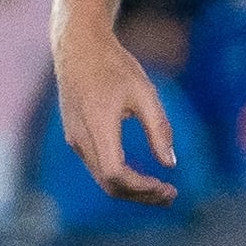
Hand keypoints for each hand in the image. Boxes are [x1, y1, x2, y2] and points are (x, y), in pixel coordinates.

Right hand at [54, 29, 177, 205]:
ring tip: (161, 191)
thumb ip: (158, 128)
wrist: (78, 48)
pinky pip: (98, 167)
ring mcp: (75, 140)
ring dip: (131, 190)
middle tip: (171, 197)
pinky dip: (120, 177)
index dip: (142, 187)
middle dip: (140, 195)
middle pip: (108, 184)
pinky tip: (141, 175)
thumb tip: (170, 163)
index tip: (168, 187)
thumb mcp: (144, 92)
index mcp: (97, 127)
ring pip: (102, 179)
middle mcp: (80, 139)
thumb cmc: (114, 66)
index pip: (116, 173)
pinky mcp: (76, 137)